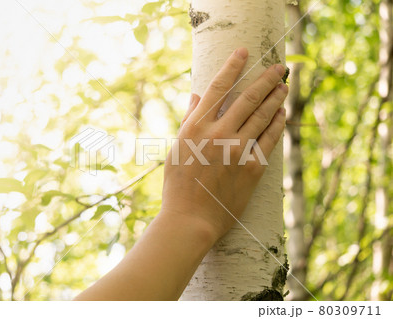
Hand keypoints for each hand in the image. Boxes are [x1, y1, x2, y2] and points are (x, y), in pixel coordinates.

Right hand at [161, 47, 287, 241]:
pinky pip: (269, 141)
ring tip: (284, 86)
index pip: (218, 87)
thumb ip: (189, 120)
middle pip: (248, 98)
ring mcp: (237, 150)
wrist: (191, 219)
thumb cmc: (178, 185)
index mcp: (196, 127)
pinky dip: (277, 125)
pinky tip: (282, 114)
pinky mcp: (252, 168)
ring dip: (276, 98)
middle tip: (279, 67)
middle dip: (266, 79)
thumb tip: (197, 96)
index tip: (244, 51)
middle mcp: (218, 134)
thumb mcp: (176, 148)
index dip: (232, 66)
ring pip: (262, 116)